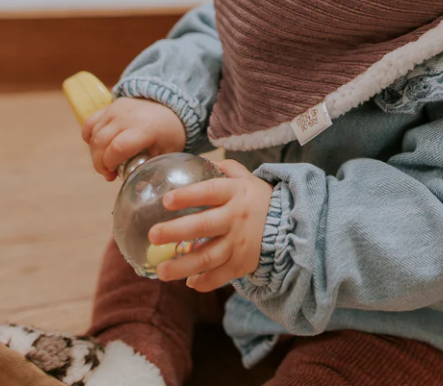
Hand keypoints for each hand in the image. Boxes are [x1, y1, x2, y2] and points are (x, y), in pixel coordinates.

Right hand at [81, 97, 185, 180]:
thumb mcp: (168, 153)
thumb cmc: (170, 133)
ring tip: (106, 163)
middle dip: (99, 163)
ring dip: (94, 153)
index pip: (117, 148)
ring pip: (94, 133)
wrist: (172, 107)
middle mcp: (128, 117)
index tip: (112, 174)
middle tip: (108, 174)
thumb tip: (139, 189)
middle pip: (101, 142)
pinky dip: (89, 136)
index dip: (109, 164)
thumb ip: (152, 169)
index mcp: (145, 129)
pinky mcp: (111, 106)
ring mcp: (118, 109)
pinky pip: (91, 122)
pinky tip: (97, 147)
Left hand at [148, 158, 273, 290]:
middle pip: (204, 226)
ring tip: (160, 270)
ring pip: (208, 257)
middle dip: (176, 231)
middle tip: (153, 235)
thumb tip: (198, 159)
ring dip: (183, 266)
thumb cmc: (258, 199)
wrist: (290, 223)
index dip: (188, 196)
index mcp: (236, 193)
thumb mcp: (246, 178)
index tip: (166, 200)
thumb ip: (224, 168)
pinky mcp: (242, 263)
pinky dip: (204, 281)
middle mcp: (236, 218)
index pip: (210, 192)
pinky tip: (189, 282)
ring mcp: (239, 243)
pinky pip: (220, 276)